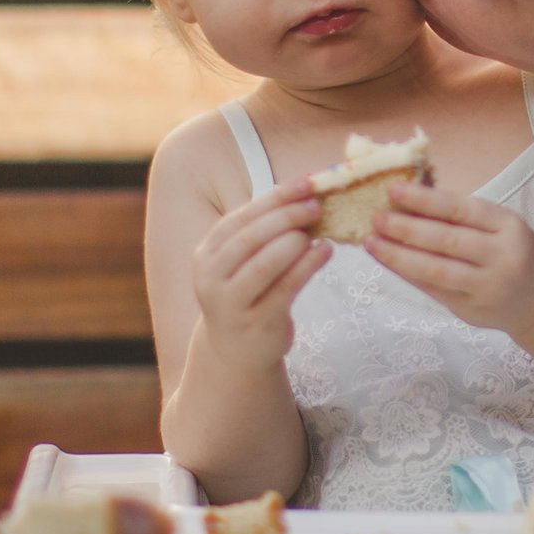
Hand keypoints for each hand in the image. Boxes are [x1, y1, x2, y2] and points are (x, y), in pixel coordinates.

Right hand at [190, 179, 328, 372]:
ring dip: (295, 241)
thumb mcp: (244, 262)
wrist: (237, 351)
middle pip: (250, 238)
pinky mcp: (256, 324)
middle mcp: (211, 277)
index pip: (242, 217)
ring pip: (265, 265)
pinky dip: (308, 266)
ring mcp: (230, 303)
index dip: (276, 197)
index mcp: (207, 253)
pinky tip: (326, 251)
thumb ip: (265, 232)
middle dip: (286, 216)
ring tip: (320, 227)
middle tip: (316, 204)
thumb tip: (305, 192)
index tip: (307, 182)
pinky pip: (285, 289)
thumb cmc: (248, 294)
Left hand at [365, 181, 533, 336]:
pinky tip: (388, 262)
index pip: (462, 210)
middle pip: (448, 241)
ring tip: (372, 242)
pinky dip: (408, 275)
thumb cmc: (510, 249)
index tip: (394, 190)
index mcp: (508, 225)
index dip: (426, 200)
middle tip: (376, 217)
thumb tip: (409, 194)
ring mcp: (487, 287)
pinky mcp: (472, 311)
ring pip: (438, 271)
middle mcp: (501, 257)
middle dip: (407, 229)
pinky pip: (434, 291)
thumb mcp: (498, 224)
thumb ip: (459, 214)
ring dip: (400, 256)